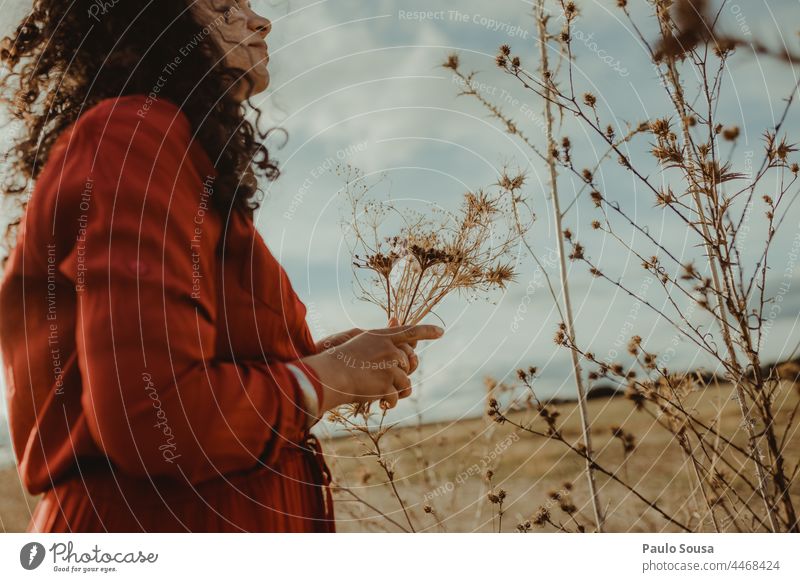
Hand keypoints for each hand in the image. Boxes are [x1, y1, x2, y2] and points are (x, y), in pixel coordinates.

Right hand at [301, 324, 443, 411]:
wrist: (331, 375)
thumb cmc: (342, 360)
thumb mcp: (362, 342)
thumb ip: (382, 338)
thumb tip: (396, 323)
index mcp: (382, 336)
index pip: (410, 331)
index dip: (427, 331)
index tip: (441, 332)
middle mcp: (389, 348)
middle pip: (408, 363)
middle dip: (401, 374)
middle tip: (387, 380)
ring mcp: (389, 366)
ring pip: (406, 382)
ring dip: (397, 391)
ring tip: (384, 395)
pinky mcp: (387, 383)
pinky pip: (396, 396)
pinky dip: (390, 402)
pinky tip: (381, 403)